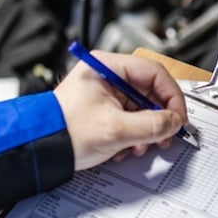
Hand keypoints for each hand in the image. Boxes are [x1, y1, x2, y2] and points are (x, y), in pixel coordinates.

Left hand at [52, 51, 187, 169]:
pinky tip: (126, 147)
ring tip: (140, 145)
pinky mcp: (104, 110)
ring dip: (146, 130)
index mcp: (107, 66)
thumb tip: (174, 123)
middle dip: (159, 117)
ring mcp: (106, 93)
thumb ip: (152, 125)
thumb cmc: (64, 131)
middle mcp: (108, 76)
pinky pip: (131, 119)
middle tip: (166, 134)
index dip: (171, 96)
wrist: (40, 150)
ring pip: (142, 108)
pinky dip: (134, 135)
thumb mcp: (116, 129)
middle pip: (150, 91)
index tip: (178, 117)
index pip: (154, 72)